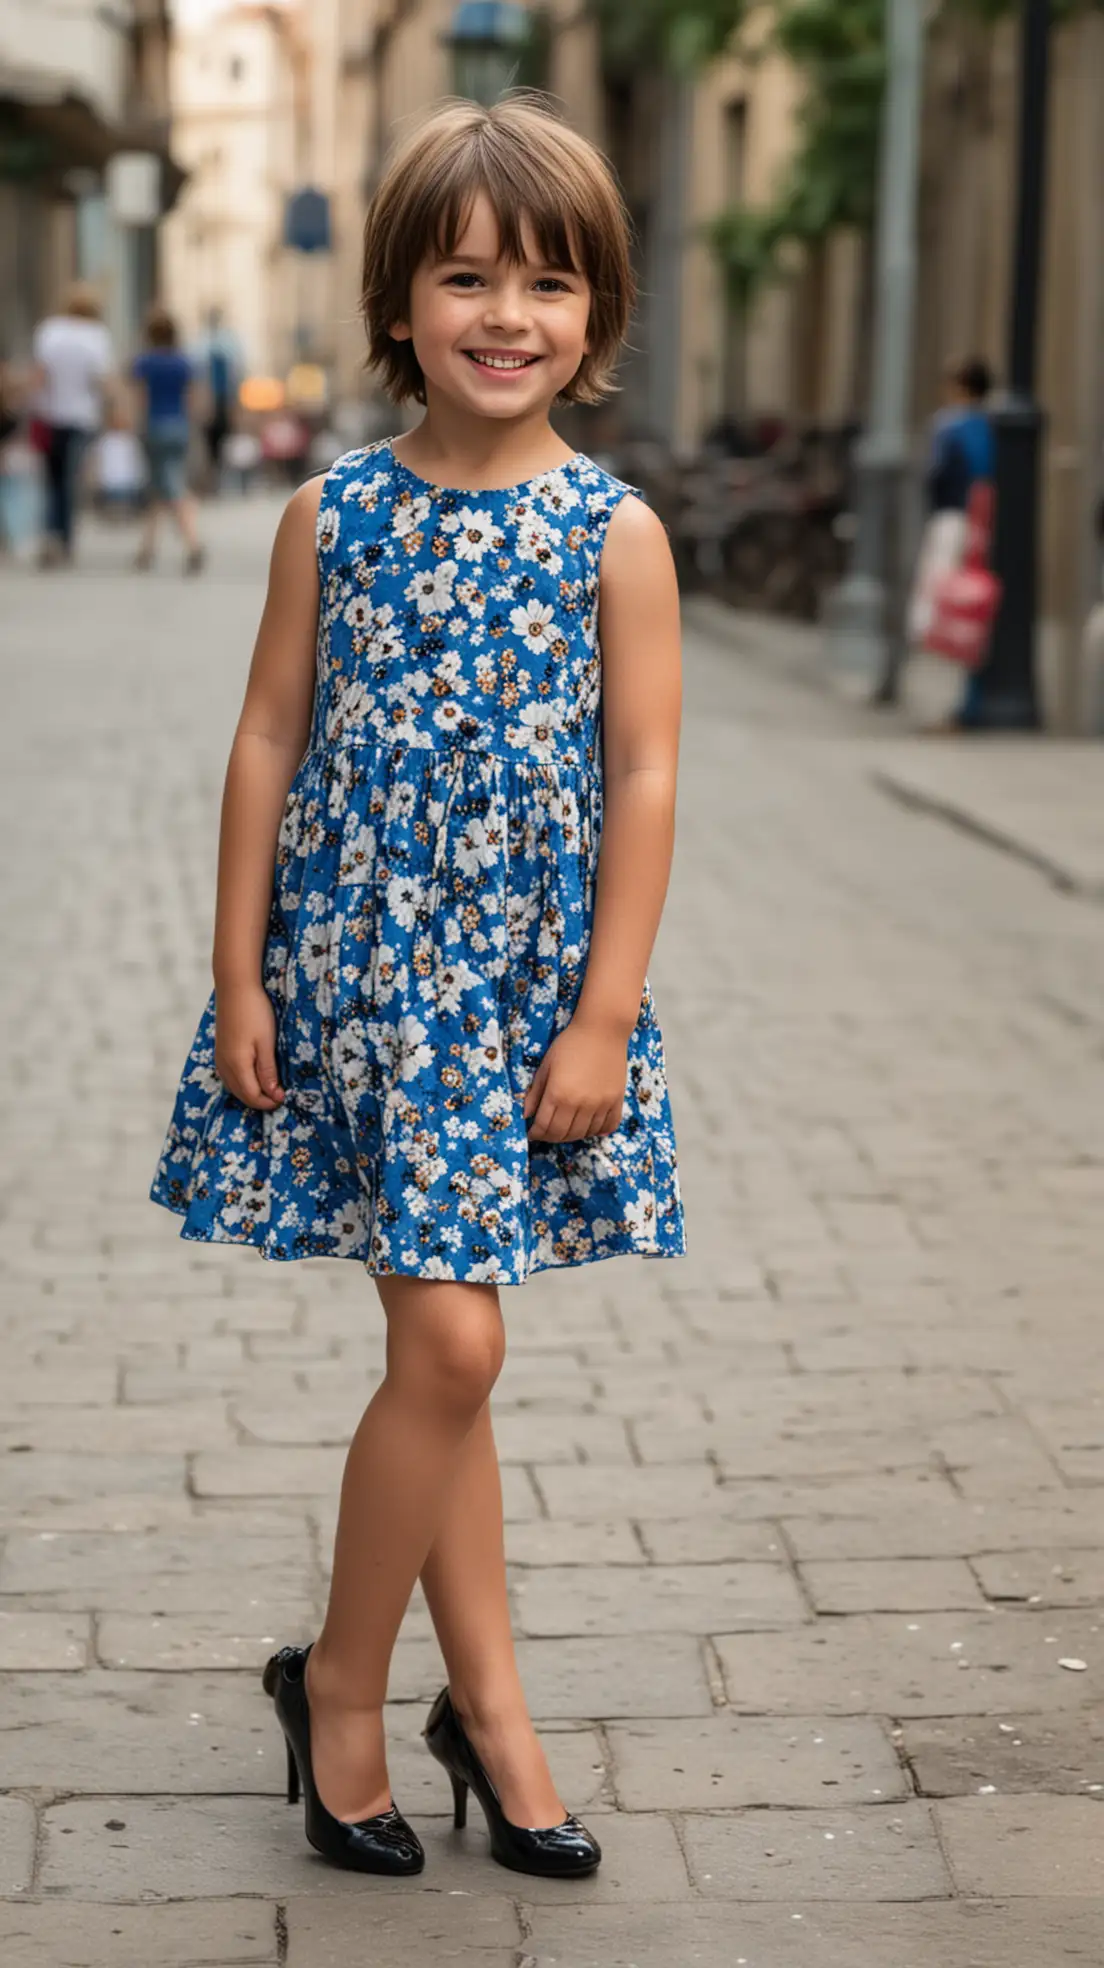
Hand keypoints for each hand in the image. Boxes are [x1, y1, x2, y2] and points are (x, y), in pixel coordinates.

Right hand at [214, 981, 284, 1110]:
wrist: (235, 987)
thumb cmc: (255, 1012)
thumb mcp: (266, 1043)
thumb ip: (268, 1071)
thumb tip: (273, 1095)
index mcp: (237, 1065)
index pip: (252, 1096)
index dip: (269, 1101)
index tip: (285, 1097)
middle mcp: (225, 1065)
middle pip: (241, 1094)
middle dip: (260, 1100)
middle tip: (280, 1095)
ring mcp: (220, 1058)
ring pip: (234, 1086)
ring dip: (251, 1092)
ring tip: (270, 1088)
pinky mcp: (220, 1050)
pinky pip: (229, 1076)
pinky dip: (242, 1082)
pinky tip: (253, 1077)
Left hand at [523, 1016, 627, 1144]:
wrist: (602, 1030)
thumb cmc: (569, 1044)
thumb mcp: (546, 1066)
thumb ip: (535, 1093)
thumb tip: (525, 1115)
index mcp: (558, 1094)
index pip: (544, 1126)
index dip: (535, 1133)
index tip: (532, 1133)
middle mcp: (579, 1104)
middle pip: (562, 1134)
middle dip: (550, 1137)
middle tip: (546, 1132)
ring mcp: (600, 1104)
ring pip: (583, 1134)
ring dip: (571, 1136)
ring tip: (564, 1129)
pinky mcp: (616, 1101)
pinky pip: (607, 1127)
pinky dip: (596, 1131)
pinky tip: (588, 1126)